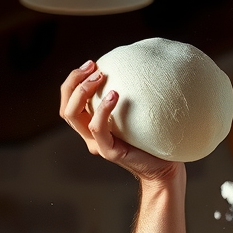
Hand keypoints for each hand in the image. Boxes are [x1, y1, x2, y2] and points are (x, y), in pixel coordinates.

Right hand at [59, 60, 182, 184]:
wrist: (167, 168)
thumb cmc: (155, 140)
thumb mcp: (136, 115)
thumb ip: (127, 98)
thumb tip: (131, 66)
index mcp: (93, 126)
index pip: (69, 100)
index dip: (74, 80)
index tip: (92, 64)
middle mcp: (91, 136)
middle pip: (65, 105)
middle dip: (74, 81)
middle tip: (93, 66)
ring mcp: (97, 144)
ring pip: (72, 115)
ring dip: (82, 91)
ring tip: (100, 76)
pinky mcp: (109, 152)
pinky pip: (97, 127)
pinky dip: (102, 109)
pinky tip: (115, 94)